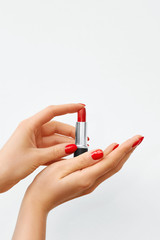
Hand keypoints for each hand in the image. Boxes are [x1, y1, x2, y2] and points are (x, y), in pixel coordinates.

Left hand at [0, 103, 84, 192]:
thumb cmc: (8, 165)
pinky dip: (60, 153)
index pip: (52, 111)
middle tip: (82, 140)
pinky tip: (68, 158)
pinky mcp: (35, 151)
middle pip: (56, 127)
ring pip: (55, 140)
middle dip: (70, 133)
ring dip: (66, 145)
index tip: (80, 107)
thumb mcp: (36, 157)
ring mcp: (34, 141)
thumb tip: (71, 146)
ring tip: (78, 151)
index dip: (68, 108)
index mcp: (29, 126)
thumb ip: (56, 151)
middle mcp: (32, 131)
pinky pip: (51, 149)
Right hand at [25, 135, 143, 212]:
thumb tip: (100, 152)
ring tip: (128, 144)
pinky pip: (103, 170)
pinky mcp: (86, 183)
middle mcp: (91, 182)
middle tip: (136, 139)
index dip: (124, 149)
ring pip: (111, 168)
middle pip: (115, 165)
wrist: (39, 201)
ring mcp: (90, 184)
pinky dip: (111, 160)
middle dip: (127, 151)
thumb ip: (83, 160)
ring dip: (121, 155)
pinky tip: (111, 154)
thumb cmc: (45, 185)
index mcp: (86, 177)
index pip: (110, 160)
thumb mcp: (61, 168)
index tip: (134, 140)